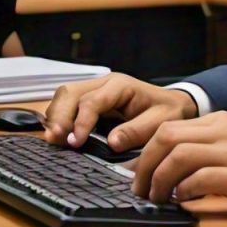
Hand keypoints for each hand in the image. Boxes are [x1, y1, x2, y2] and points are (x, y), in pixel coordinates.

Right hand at [44, 73, 196, 150]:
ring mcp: (94, 90)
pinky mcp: (88, 101)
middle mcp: (103, 84)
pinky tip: (58, 137)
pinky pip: (66, 105)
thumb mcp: (161, 121)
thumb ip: (138, 130)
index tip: (76, 142)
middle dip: (60, 116)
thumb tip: (111, 143)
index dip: (81, 121)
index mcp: (121, 86)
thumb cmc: (168, 111)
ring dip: (55, 117)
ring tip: (54, 141)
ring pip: (64, 96)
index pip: (93, 100)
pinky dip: (58, 119)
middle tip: (56, 141)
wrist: (172, 104)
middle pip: (71, 92)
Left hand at [132, 111, 226, 212]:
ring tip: (156, 197)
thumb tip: (176, 161)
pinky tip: (182, 199)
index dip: (147, 150)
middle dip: (145, 162)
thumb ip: (211, 142)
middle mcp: (224, 130)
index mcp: (222, 120)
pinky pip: (200, 179)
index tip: (139, 170)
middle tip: (140, 185)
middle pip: (167, 136)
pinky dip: (183, 190)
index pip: (170, 126)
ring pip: (178, 156)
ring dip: (159, 179)